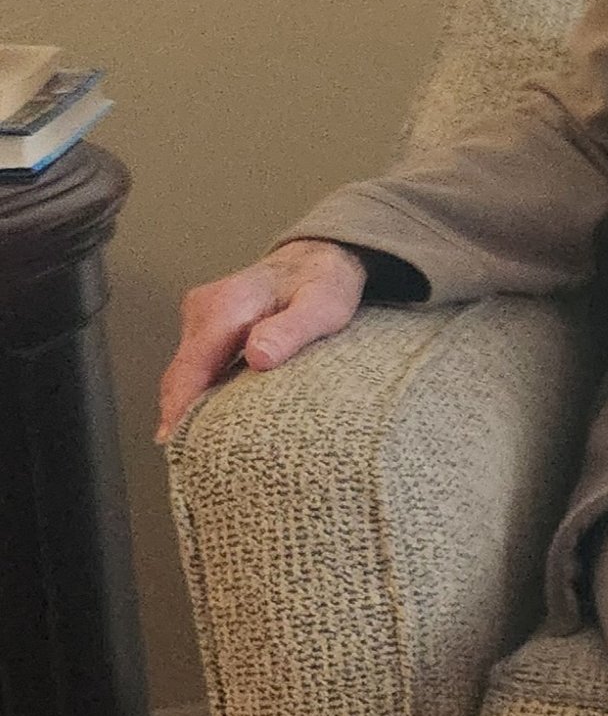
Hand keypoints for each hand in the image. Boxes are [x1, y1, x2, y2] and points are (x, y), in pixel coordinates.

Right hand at [157, 238, 367, 439]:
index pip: (191, 365)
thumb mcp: (322, 306)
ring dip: (187, 405)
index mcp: (226, 306)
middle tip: (190, 458)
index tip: (175, 441)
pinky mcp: (208, 327)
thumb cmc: (324, 282)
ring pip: (186, 371)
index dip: (180, 406)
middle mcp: (204, 310)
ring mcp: (202, 317)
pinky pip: (196, 365)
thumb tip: (258, 356)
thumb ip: (291, 330)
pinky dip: (199, 392)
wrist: (320, 257)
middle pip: (181, 373)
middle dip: (179, 414)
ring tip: (200, 447)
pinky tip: (211, 419)